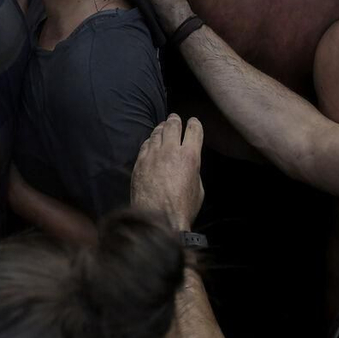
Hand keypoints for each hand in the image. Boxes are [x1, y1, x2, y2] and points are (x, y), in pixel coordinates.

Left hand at [131, 114, 204, 230]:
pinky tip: (151, 142)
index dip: (194, 123)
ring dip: (162, 128)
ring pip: (157, 132)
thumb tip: (188, 163)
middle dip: (175, 120)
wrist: (157, 219)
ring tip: (163, 126)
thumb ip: (194, 170)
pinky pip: (145, 144)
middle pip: (173, 125)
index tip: (193, 122)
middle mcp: (171, 151)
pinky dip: (150, 140)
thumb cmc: (182, 208)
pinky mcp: (140, 161)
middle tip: (175, 118)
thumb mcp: (199, 188)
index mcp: (190, 156)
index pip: (194, 129)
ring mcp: (153, 155)